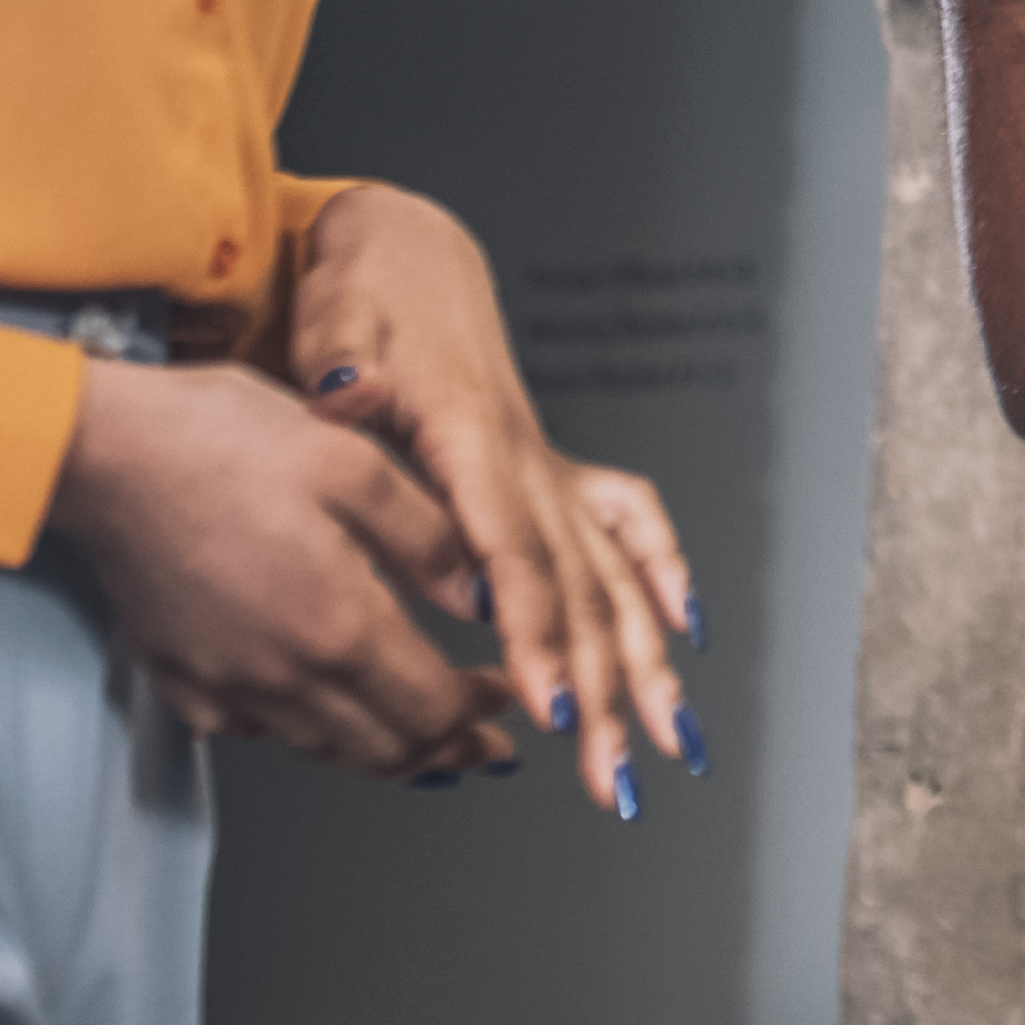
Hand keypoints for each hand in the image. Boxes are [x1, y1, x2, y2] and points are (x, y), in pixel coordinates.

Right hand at [39, 357, 522, 777]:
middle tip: (482, 745)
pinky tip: (320, 709)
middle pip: (383, 749)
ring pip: (323, 748)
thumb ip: (431, 540)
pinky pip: (255, 731)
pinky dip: (303, 732)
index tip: (505, 700)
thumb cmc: (219, 442)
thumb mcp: (356, 463)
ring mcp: (223, 684)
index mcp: (337, 626)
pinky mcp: (179, 677)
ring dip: (382, 750)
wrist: (101, 451)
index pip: (430, 710)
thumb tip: (486, 598)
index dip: (478, 715)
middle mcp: (281, 675)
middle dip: (445, 750)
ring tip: (419, 737)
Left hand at [287, 188, 703, 817]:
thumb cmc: (367, 288)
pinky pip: (624, 524)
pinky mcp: (550, 468)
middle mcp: (526, 460)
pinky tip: (686, 632)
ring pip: (612, 576)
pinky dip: (661, 574)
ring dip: (642, 665)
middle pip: (579, 587)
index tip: (548, 700)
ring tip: (669, 745)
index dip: (534, 627)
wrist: (408, 249)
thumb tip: (345, 391)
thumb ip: (341, 357)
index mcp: (470, 436)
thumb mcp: (338, 313)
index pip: (510, 549)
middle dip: (602, 688)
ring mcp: (547, 466)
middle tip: (612, 775)